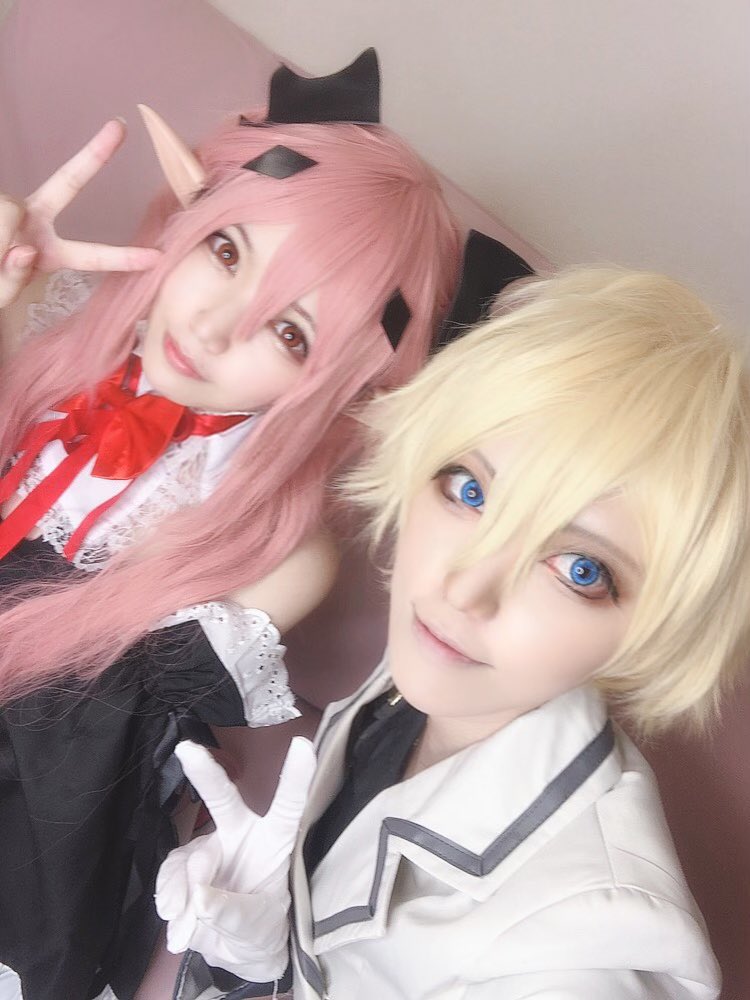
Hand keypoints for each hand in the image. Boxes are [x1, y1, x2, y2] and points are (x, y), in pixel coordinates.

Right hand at [0, 118, 161, 309]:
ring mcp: (10, 208)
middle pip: (67, 184)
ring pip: (9, 212)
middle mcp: (33, 220)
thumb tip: (21, 247)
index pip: (89, 253)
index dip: (122, 257)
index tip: (157, 257)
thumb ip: (12, 279)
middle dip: (93, 156)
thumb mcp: (0, 294)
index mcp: (47, 250)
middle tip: (119, 127)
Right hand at [156, 736, 315, 980]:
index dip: (295, 778)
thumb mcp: (258, 927)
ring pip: (191, 856)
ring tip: (184, 923)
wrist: (237, 953)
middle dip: (206, 774)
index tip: (302, 745)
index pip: (288, 805)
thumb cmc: (260, 929)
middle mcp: (242, 834)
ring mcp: (211, 847)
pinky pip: (171, 872)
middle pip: (224, 800)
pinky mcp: (185, 864)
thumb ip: (233, 913)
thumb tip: (201, 899)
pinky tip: (173, 915)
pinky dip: (169, 894)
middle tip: (188, 751)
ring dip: (183, 889)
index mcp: (274, 841)